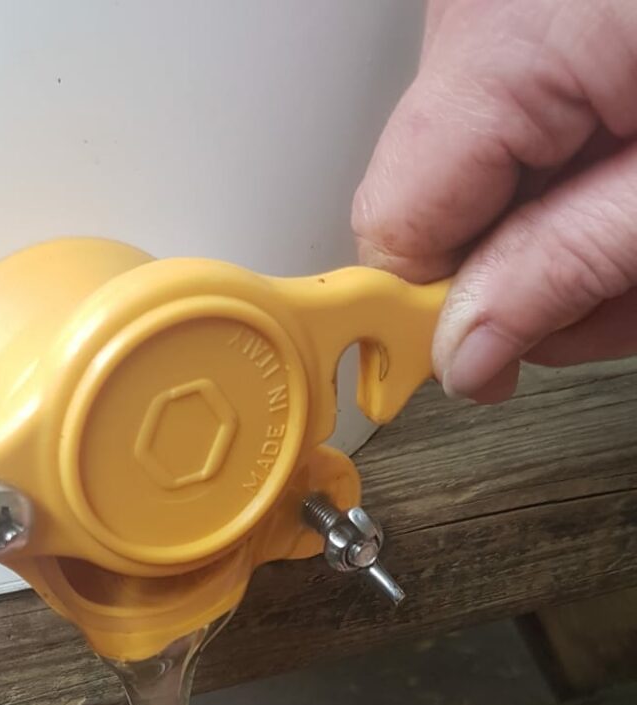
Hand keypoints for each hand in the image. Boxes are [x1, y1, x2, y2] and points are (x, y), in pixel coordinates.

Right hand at [352, 0, 636, 400]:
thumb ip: (565, 274)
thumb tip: (465, 352)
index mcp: (506, 42)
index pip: (399, 225)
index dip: (441, 310)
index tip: (496, 361)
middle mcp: (482, 4)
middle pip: (447, 203)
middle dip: (540, 268)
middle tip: (634, 273)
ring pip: (496, 171)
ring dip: (578, 222)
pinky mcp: (538, 3)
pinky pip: (534, 118)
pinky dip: (595, 161)